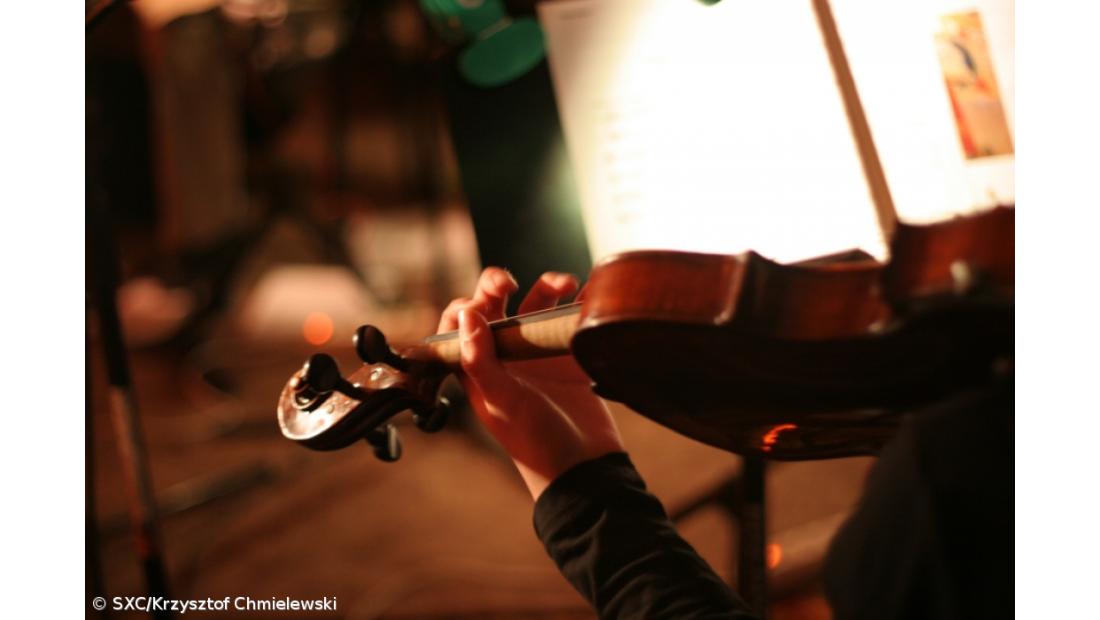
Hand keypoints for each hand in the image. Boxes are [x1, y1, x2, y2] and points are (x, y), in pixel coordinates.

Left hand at [437, 268, 624, 499]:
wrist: (586, 467)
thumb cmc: (535, 443)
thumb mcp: (502, 403)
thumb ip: (481, 361)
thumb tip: (467, 315)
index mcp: (476, 369)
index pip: (457, 325)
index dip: (464, 306)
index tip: (480, 304)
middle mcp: (504, 356)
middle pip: (493, 305)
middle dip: (497, 284)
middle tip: (509, 281)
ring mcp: (538, 352)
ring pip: (535, 303)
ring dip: (548, 286)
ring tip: (567, 284)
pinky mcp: (570, 353)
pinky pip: (570, 316)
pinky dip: (579, 300)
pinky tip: (588, 292)